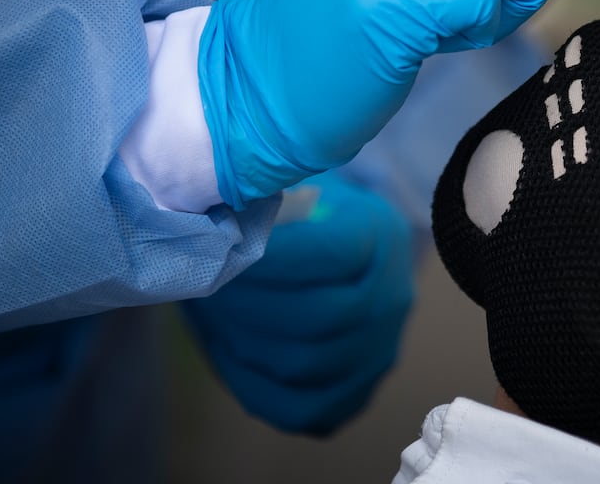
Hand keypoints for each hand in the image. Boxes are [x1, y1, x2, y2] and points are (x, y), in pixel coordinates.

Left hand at [182, 171, 414, 434]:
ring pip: (306, 364)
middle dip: (249, 303)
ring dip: (245, 341)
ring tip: (215, 314)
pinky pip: (302, 408)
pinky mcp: (355, 391)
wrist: (334, 262)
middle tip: (207, 285)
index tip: (225, 244)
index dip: (273, 256)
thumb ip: (266, 199)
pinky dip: (257, 386)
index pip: (334, 254)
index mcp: (380, 237)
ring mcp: (378, 351)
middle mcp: (391, 299)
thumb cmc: (299, 220)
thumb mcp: (292, 190)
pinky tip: (233, 352)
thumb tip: (220, 211)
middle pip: (320, 316)